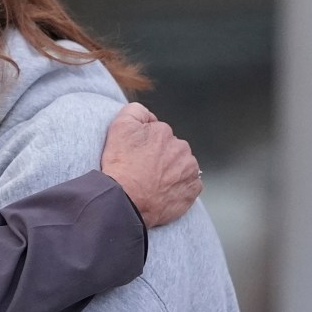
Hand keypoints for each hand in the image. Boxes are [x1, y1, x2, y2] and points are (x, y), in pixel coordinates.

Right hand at [101, 103, 202, 228]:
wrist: (125, 200)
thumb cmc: (122, 166)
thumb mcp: (120, 126)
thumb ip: (136, 111)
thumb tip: (148, 116)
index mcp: (165, 132)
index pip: (158, 134)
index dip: (146, 145)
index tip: (138, 156)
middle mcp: (181, 148)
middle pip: (172, 149)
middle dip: (161, 157)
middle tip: (145, 170)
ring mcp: (189, 170)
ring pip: (182, 166)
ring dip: (172, 172)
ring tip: (154, 183)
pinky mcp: (192, 190)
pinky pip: (189, 185)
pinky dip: (179, 188)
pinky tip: (164, 192)